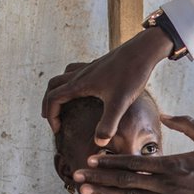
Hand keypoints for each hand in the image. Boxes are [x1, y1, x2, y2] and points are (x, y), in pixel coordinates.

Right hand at [42, 27, 172, 140]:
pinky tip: (85, 89)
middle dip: (49, 103)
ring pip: (64, 76)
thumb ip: (108, 123)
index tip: (57, 130)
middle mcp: (81, 74)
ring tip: (62, 103)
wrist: (143, 50)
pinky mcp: (100, 65)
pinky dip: (73, 81)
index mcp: (80, 83)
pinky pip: (78, 71)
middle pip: (54, 86)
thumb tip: (99, 143)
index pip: (54, 98)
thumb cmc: (131, 74)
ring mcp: (90, 68)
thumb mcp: (120, 103)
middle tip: (52, 118)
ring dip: (59, 90)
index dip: (51, 116)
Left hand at [74, 115, 193, 193]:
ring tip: (84, 190)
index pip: (133, 162)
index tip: (90, 157)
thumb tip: (164, 114)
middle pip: (124, 180)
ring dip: (104, 193)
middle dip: (98, 177)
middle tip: (76, 174)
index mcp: (172, 164)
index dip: (108, 160)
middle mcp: (165, 184)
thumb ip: (186, 123)